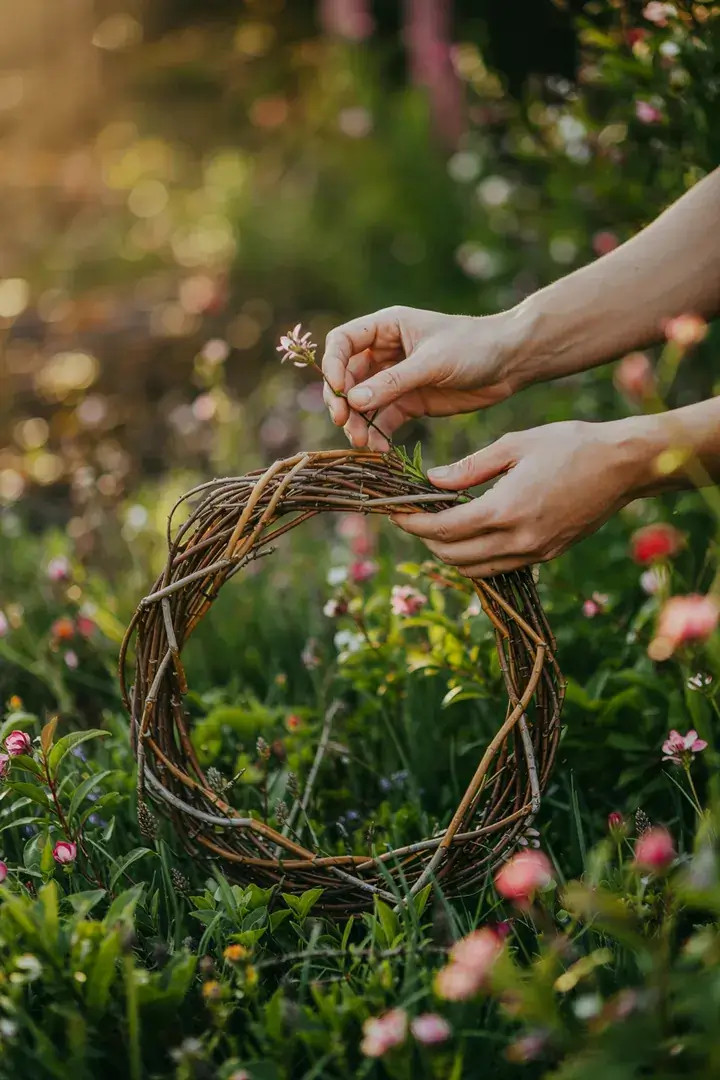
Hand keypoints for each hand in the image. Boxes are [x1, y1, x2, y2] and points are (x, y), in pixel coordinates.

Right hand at [321, 305, 521, 449]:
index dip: (332, 365)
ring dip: (358, 422)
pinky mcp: (410, 402)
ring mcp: (396, 379)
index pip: (343, 342)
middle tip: (345, 422)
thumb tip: (354, 401)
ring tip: (362, 442)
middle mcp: (385, 352)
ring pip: (363, 402)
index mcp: (386, 328)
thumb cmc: (473, 347)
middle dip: (344, 401)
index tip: (338, 392)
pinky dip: (378, 435)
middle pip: (347, 377)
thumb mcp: (431, 362)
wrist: (511, 362)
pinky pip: (384, 420)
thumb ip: (392, 382)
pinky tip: (380, 450)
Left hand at [391, 419, 648, 576]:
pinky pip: (499, 567)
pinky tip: (470, 533)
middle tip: (411, 518)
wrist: (624, 465)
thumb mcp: (514, 444)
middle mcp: (519, 541)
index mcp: (506, 510)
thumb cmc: (570, 444)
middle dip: (425, 540)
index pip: (444, 530)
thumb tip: (432, 481)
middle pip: (453, 557)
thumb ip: (470, 467)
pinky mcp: (547, 555)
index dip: (413, 524)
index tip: (395, 513)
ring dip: (449, 553)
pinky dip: (476, 557)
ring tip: (436, 526)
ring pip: (475, 569)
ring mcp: (535, 553)